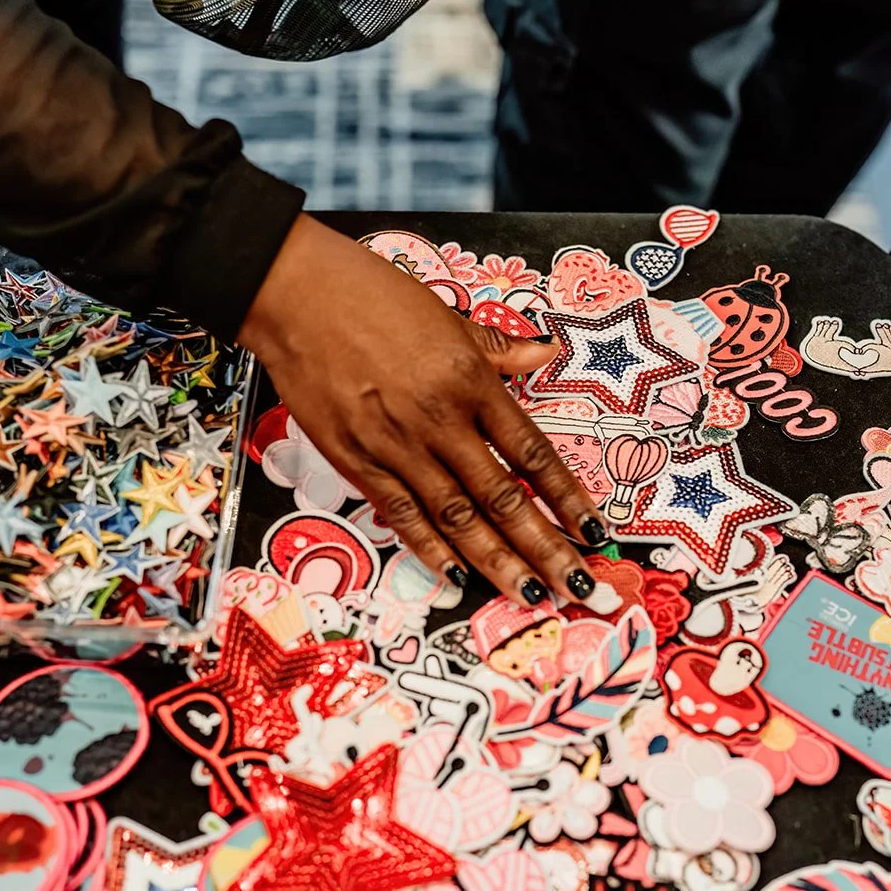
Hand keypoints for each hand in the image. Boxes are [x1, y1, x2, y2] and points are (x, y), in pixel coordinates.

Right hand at [240, 217, 607, 606]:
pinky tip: (459, 576)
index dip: (567, 498)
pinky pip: (402, 514)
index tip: (594, 531)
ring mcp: (397, 445)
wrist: (295, 294)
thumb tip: (544, 352)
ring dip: (497, 562)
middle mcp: (440, 420)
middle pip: (503, 498)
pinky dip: (431, 549)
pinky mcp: (356, 460)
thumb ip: (498, 349)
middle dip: (544, 548)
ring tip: (531, 595)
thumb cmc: (371, 296)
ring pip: (457, 517)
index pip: (532, 453)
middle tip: (577, 586)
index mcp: (471, 382)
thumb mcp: (448, 316)